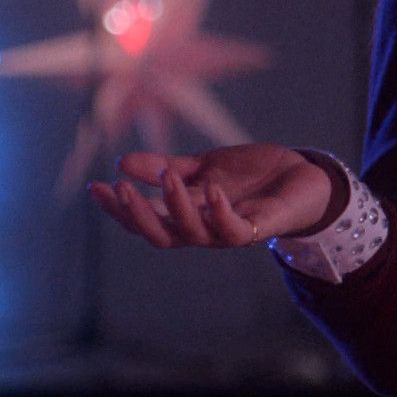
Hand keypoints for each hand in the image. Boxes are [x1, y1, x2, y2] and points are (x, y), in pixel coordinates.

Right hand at [85, 145, 336, 248]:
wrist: (301, 175)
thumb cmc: (250, 175)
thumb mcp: (202, 166)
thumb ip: (165, 167)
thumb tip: (120, 162)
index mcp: (186, 215)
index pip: (144, 220)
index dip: (118, 208)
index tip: (95, 186)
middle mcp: (203, 229)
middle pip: (160, 235)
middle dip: (136, 215)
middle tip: (119, 189)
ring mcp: (229, 231)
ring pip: (193, 233)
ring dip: (176, 206)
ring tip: (166, 178)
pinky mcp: (258, 228)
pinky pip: (234, 230)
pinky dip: (220, 212)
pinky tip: (211, 190)